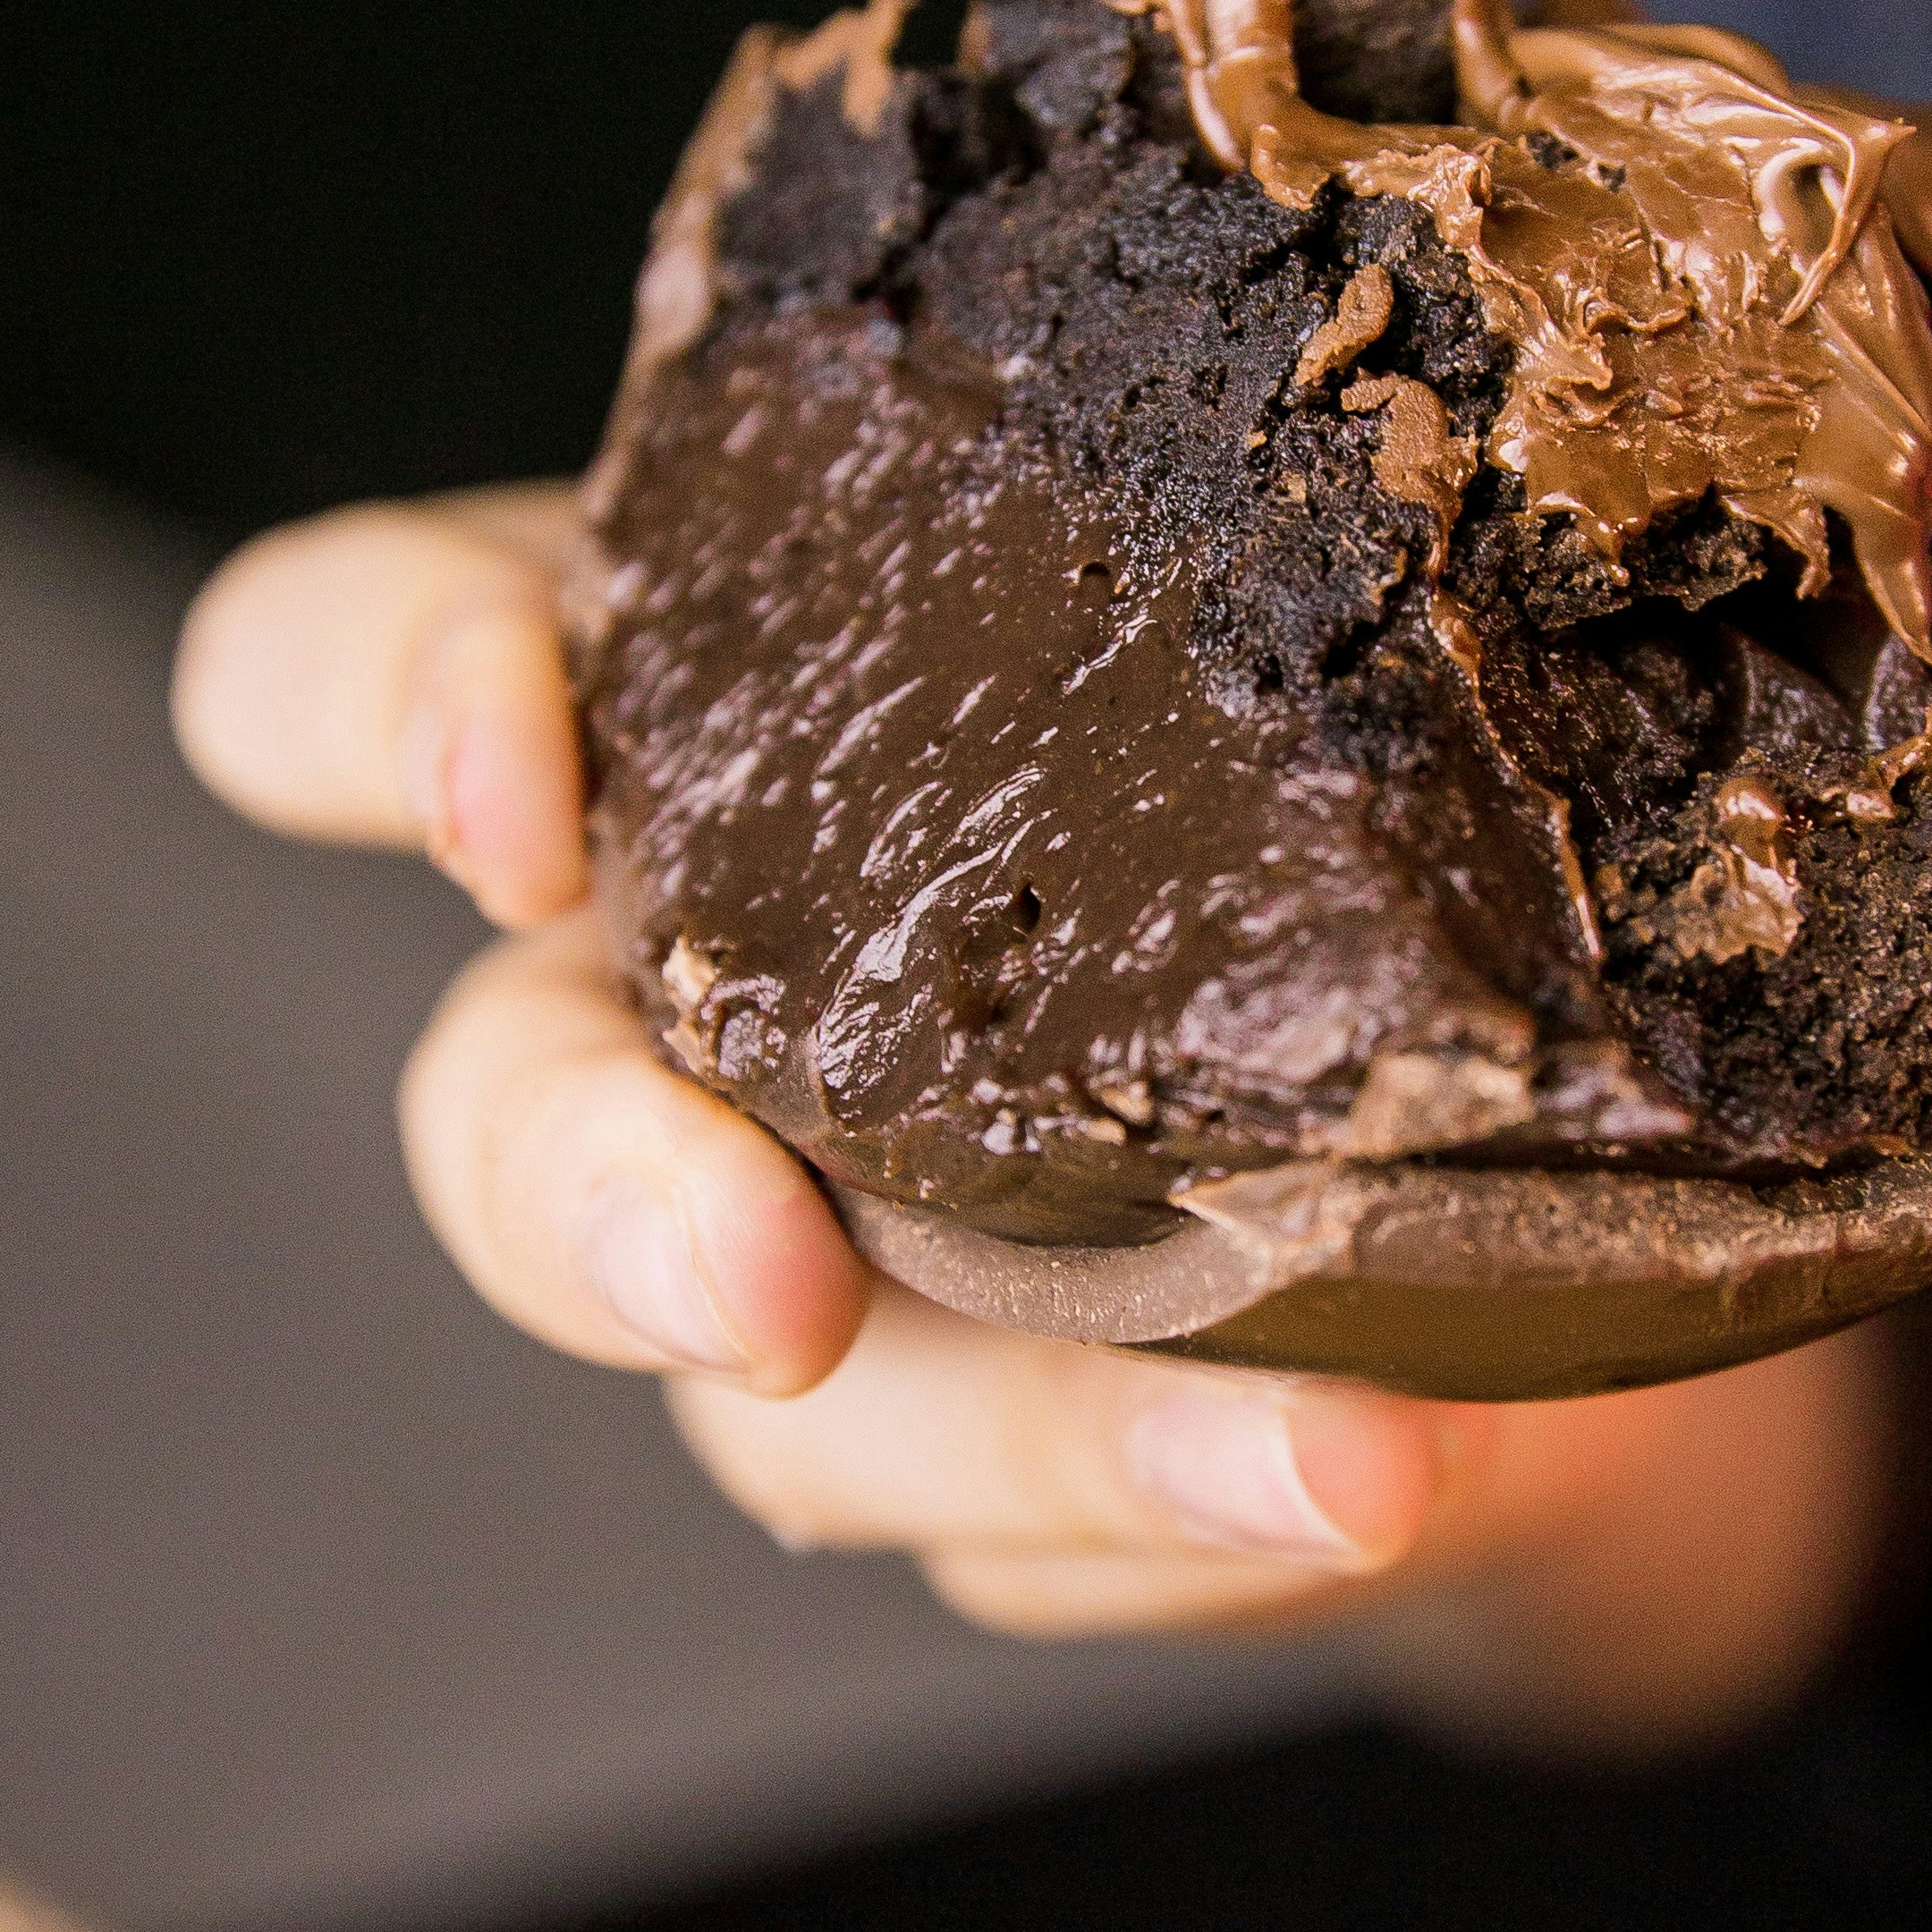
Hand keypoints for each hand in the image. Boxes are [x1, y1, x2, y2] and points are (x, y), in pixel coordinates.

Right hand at [172, 490, 1897, 1746]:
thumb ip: (1281, 509)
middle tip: (768, 1283)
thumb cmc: (1395, 772)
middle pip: (492, 1119)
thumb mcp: (1317, 598)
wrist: (1581, 1138)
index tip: (523, 782)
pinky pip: (1045, 1553)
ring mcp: (828, 1266)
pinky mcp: (995, 1481)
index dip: (375, 707)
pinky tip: (1398, 1478)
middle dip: (599, 1203)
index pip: (350, 663)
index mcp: (709, 700)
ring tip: (1346, 1459)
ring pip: (801, 1422)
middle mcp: (698, 1000)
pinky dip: (1219, 1519)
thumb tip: (1464, 378)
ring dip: (1051, 1443)